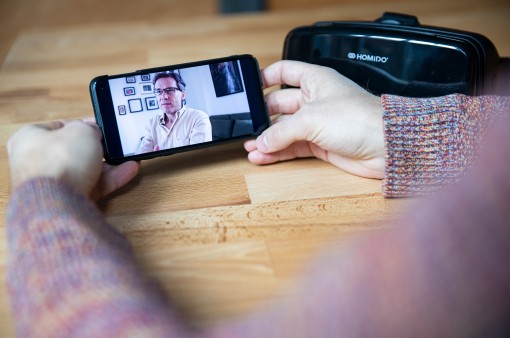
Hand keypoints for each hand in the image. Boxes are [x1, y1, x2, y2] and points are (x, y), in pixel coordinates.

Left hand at [7, 120, 139, 199]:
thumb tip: (94, 133)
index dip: (81, 125)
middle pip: (74, 151)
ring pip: (86, 170)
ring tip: (128, 157)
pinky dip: (111, 179)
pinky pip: (94, 186)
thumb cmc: (59, 160)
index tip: (99, 126)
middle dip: (97, 148)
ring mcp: (53, 184)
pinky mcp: (68, 201)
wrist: (56, 201)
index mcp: (29, 139)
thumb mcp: (81, 130)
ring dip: (109, 164)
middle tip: (114, 143)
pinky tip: (129, 170)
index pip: (58, 128)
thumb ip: (89, 128)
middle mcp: (37, 162)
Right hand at [244, 60, 384, 178]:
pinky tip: (264, 157)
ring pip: (285, 130)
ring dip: (268, 139)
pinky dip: (278, 152)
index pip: (285, 71)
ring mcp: (318, 124)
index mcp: (315, 80)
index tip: (249, 87)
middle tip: (247, 126)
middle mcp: (316, 100)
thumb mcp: (311, 119)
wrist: (386, 146)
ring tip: (251, 147)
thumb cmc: (359, 119)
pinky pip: (293, 147)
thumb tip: (262, 141)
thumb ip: (281, 131)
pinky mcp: (321, 145)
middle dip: (263, 116)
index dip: (266, 77)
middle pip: (280, 105)